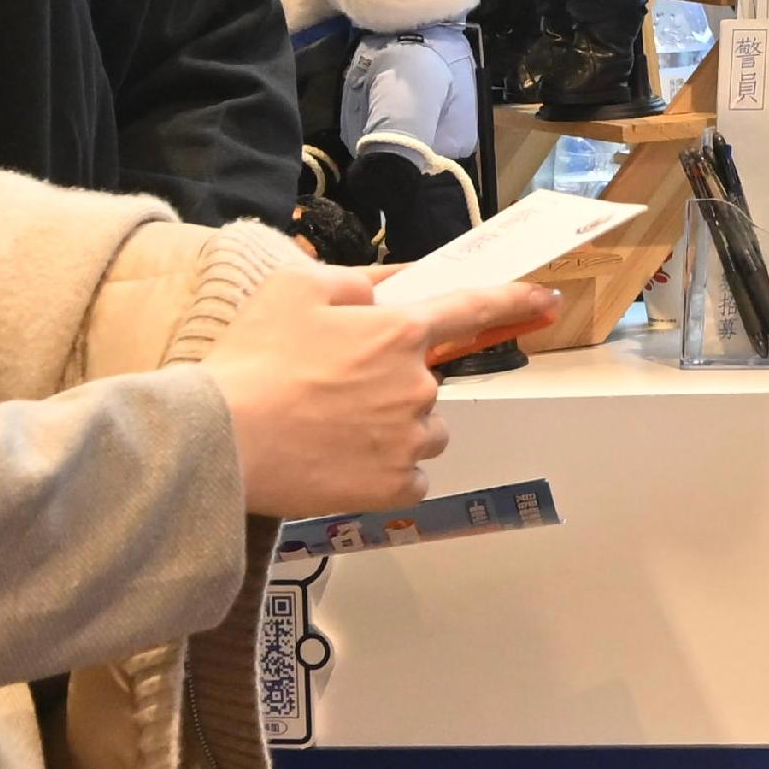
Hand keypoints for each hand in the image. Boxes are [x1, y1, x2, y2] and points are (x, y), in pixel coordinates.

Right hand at [199, 263, 545, 517]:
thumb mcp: (296, 288)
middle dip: (394, 385)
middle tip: (332, 391)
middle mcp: (418, 386)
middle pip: (428, 383)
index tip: (546, 300)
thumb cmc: (254, 359)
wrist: (222, 440)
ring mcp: (409, 440)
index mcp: (399, 331)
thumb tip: (391, 285)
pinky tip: (341, 462)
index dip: (514, 300)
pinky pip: (409, 477)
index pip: (471, 308)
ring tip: (332, 431)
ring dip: (395, 430)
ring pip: (423, 432)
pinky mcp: (394, 487)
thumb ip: (355, 281)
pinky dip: (384, 472)